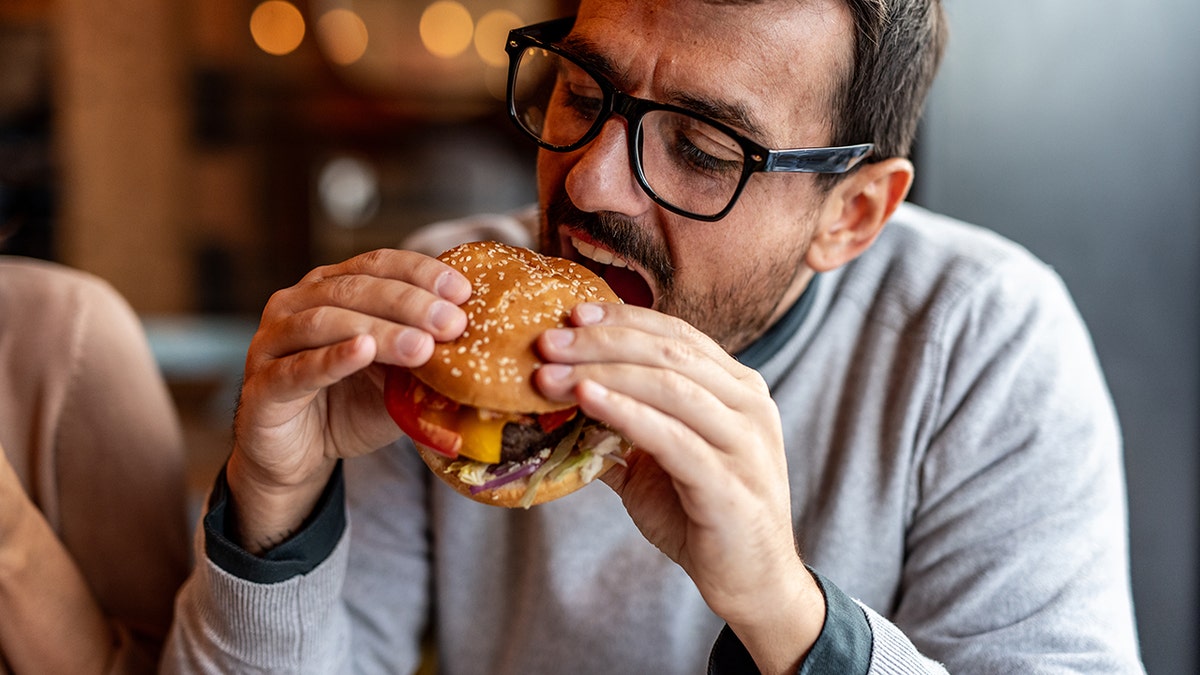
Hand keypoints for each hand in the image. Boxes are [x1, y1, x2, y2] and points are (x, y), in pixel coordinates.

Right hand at [227, 249, 471, 552]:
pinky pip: (297, 369)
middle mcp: (296, 304)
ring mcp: (272, 343)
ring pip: (326, 323)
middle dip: (409, 303)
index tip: (463, 290)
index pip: (378, 264)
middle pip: (355, 289)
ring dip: (379, 331)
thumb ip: (424, 358)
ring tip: (422, 347)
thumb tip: (482, 345)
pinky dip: (331, 359)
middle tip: (453, 322)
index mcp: (330, 289)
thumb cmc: (349, 405)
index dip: (421, 272)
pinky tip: (362, 352)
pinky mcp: (262, 387)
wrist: (297, 458)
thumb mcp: (396, 378)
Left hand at [534, 302, 823, 673]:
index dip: (622, 319)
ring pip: (670, 386)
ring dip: (602, 374)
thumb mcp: (660, 458)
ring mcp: (744, 442)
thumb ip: (624, 425)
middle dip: (601, 342)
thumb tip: (563, 397)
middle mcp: (748, 405)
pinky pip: (672, 436)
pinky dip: (625, 413)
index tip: (571, 314)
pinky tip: (587, 402)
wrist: (750, 580)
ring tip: (550, 375)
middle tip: (547, 342)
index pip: (676, 334)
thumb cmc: (702, 514)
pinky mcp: (730, 483)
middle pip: (668, 352)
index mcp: (737, 388)